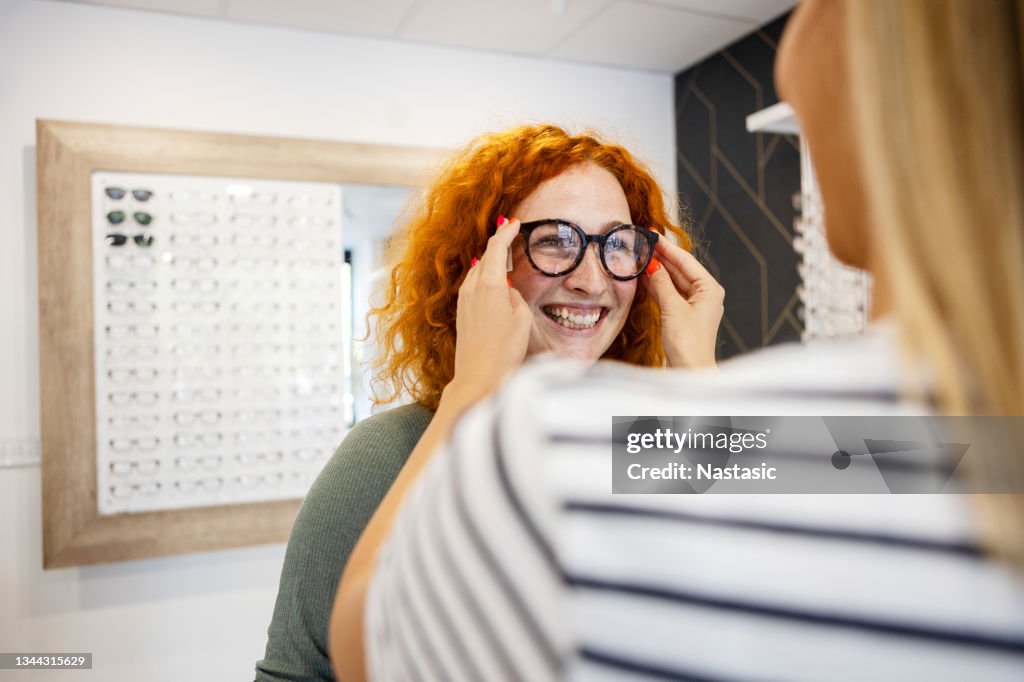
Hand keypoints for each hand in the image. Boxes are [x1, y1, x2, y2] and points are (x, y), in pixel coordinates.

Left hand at [447, 217, 532, 405]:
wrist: (478, 377)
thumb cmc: (504, 351)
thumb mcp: (521, 319)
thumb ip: (515, 297)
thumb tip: (507, 290)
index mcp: (490, 284)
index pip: (496, 248)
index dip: (505, 233)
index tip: (513, 222)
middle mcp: (472, 288)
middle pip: (485, 257)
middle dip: (497, 243)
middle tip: (509, 233)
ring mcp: (464, 300)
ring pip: (476, 271)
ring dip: (489, 261)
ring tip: (503, 255)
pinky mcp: (461, 313)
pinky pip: (472, 285)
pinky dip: (483, 276)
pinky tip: (491, 280)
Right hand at [642, 237, 724, 368]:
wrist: (690, 372)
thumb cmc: (688, 343)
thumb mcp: (672, 308)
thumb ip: (662, 284)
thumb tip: (652, 265)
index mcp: (710, 289)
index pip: (685, 261)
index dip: (667, 247)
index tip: (652, 233)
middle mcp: (705, 294)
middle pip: (680, 269)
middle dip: (661, 257)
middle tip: (642, 242)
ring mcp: (695, 305)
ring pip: (673, 282)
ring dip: (657, 271)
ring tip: (640, 256)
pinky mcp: (684, 315)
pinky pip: (669, 294)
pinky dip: (657, 286)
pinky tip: (644, 278)